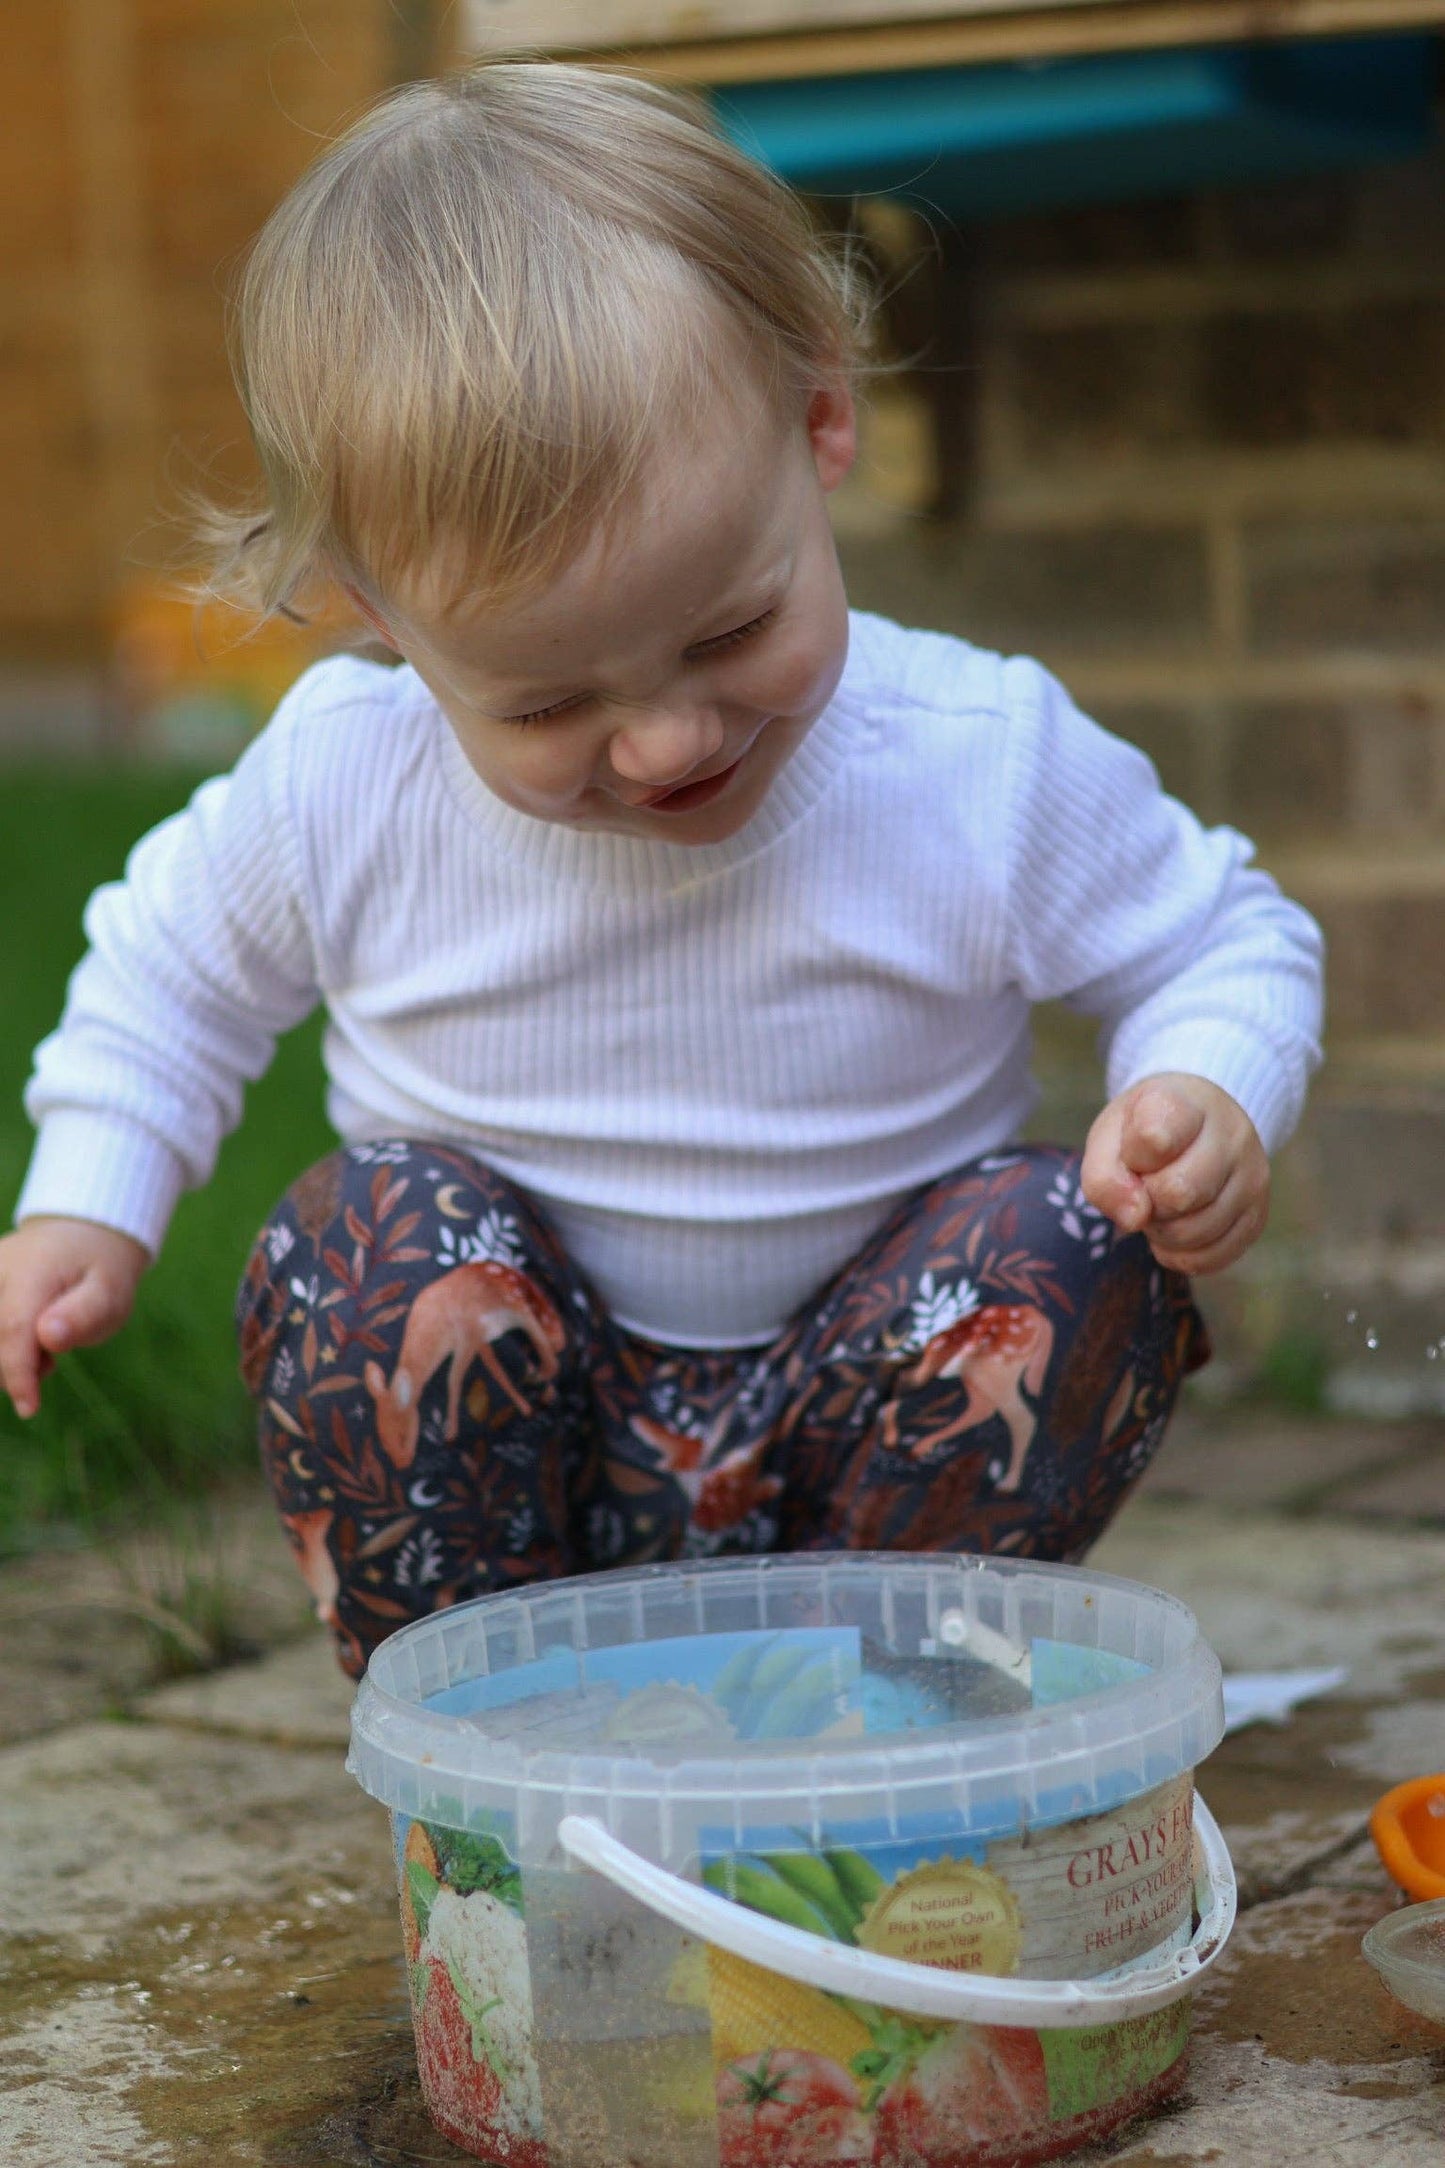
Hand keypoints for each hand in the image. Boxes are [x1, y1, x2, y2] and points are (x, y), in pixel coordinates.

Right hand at [0, 1216, 149, 1417]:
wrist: (82, 1235)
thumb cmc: (100, 1270)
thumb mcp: (110, 1292)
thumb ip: (83, 1315)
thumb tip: (49, 1336)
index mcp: (30, 1270)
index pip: (12, 1329)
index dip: (17, 1374)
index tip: (29, 1409)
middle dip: (14, 1366)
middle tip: (49, 1361)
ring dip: (6, 1357)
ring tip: (41, 1346)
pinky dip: (3, 1346)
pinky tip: (24, 1340)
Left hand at [1081, 1074, 1269, 1275]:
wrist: (1197, 1125)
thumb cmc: (1145, 1131)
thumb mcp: (1110, 1137)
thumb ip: (1104, 1177)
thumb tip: (1135, 1219)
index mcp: (1189, 1101)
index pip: (1153, 1139)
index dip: (1130, 1159)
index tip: (1135, 1152)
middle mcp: (1233, 1135)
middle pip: (1178, 1193)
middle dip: (1146, 1201)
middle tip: (1145, 1186)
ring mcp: (1252, 1177)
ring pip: (1194, 1232)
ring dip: (1161, 1232)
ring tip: (1162, 1205)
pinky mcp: (1257, 1217)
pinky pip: (1211, 1258)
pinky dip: (1180, 1255)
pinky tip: (1176, 1229)